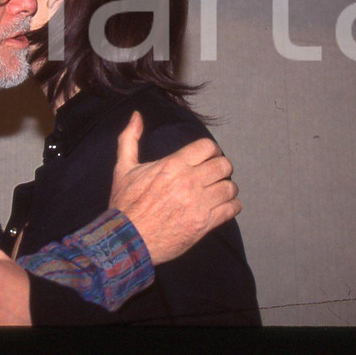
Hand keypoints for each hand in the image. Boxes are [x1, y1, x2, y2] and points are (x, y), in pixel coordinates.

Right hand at [109, 112, 240, 264]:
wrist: (127, 240)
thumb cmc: (125, 204)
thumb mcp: (123, 168)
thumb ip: (130, 139)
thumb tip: (136, 116)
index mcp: (172, 165)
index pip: (207, 147)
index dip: (211, 150)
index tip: (207, 157)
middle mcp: (188, 182)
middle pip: (223, 165)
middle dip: (221, 167)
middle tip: (214, 174)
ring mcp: (198, 204)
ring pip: (230, 187)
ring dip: (227, 188)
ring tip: (219, 191)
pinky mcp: (203, 224)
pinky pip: (231, 209)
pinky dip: (232, 206)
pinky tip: (223, 206)